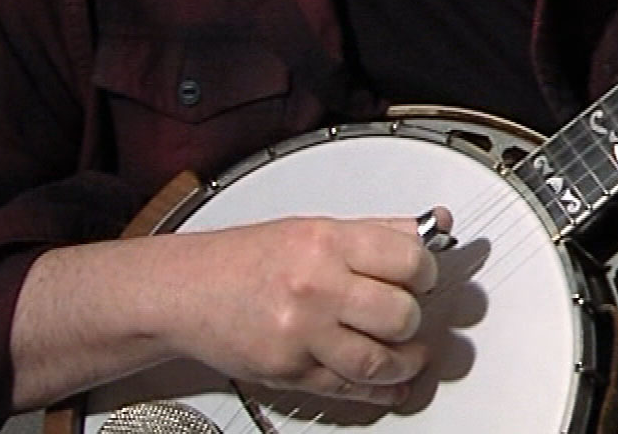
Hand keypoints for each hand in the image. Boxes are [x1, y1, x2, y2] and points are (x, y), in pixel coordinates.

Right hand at [166, 208, 448, 406]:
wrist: (185, 291)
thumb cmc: (244, 259)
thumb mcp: (311, 229)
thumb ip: (375, 232)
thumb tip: (432, 227)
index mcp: (326, 242)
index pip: (408, 259)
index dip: (427, 271)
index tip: (425, 276)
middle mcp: (316, 286)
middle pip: (400, 313)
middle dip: (414, 317)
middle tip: (411, 314)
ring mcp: (302, 333)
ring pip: (380, 360)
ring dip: (406, 361)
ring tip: (411, 353)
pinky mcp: (290, 372)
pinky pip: (349, 389)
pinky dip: (380, 390)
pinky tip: (392, 382)